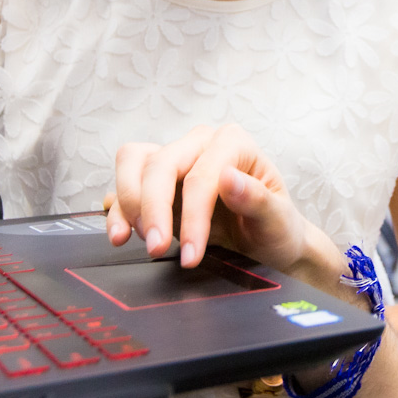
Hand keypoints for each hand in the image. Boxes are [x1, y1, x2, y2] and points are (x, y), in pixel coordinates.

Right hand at [107, 123, 314, 273]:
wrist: (268, 244)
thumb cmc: (276, 227)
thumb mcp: (279, 220)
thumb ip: (258, 199)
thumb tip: (229, 178)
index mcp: (233, 144)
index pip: (201, 175)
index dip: (192, 216)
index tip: (191, 253)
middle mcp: (200, 144)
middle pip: (160, 164)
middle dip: (153, 209)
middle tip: (157, 249)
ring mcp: (175, 160)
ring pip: (133, 162)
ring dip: (129, 202)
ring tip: (134, 238)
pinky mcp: (155, 182)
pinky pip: (124, 183)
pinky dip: (118, 208)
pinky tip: (121, 232)